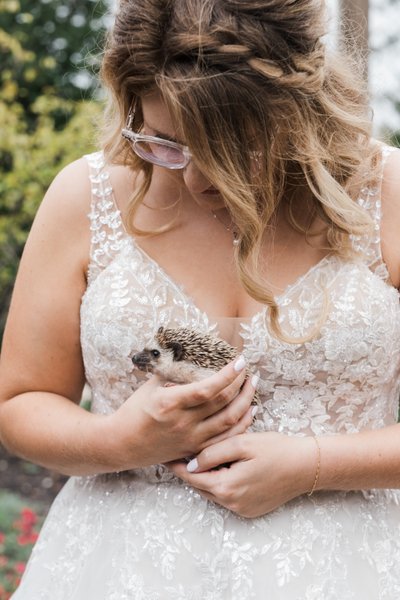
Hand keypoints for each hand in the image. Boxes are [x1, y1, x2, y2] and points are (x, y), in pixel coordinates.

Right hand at [105, 357, 257, 469]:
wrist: (121, 444)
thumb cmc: (134, 410)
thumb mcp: (150, 385)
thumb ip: (173, 371)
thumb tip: (191, 353)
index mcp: (171, 403)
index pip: (208, 388)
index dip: (228, 375)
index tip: (240, 361)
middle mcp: (183, 422)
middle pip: (223, 404)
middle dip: (241, 385)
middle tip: (248, 371)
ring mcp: (191, 438)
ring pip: (229, 423)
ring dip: (246, 403)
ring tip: (252, 387)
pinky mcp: (194, 449)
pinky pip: (225, 439)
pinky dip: (241, 425)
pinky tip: (248, 412)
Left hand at [168, 432, 316, 517]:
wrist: (306, 466)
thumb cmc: (276, 449)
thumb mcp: (242, 444)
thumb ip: (213, 454)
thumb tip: (191, 464)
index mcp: (226, 488)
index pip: (191, 477)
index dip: (176, 464)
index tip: (164, 453)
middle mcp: (231, 504)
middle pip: (200, 486)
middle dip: (190, 469)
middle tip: (179, 450)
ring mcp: (242, 510)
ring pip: (213, 491)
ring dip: (206, 476)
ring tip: (200, 456)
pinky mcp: (251, 510)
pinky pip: (228, 496)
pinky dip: (222, 482)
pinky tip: (225, 466)